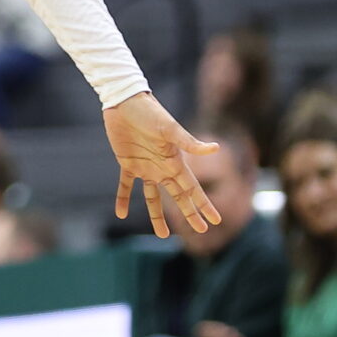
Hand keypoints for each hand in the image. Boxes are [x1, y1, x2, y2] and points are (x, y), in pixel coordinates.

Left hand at [104, 93, 220, 238]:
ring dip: (157, 215)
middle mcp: (162, 167)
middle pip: (178, 196)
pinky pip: (125, 185)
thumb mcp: (170, 128)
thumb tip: (216, 149)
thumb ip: (189, 142)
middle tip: (201, 231)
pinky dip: (123, 198)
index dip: (203, 205)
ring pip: (153, 197)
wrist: (124, 101)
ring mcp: (145, 166)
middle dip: (190, 213)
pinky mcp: (127, 162)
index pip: (192, 189)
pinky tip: (121, 214)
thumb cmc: (150, 112)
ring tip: (162, 235)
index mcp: (175, 162)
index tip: (215, 221)